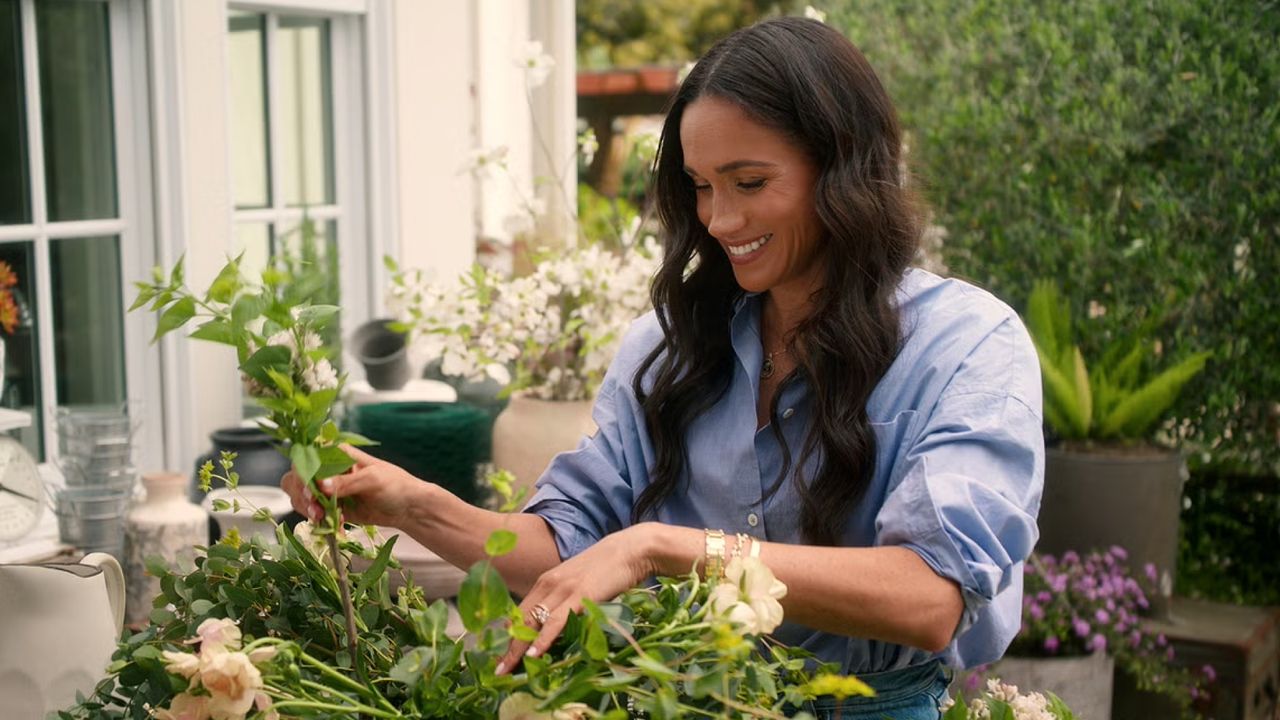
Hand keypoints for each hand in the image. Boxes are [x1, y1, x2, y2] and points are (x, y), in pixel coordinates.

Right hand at [280, 444, 427, 527]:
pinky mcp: (330, 507)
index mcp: (338, 453)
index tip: (311, 490)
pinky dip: (318, 522)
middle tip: (315, 510)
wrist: (408, 508)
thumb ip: (347, 483)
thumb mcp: (373, 480)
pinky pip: (313, 513)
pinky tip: (336, 527)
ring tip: (323, 519)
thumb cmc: (395, 485)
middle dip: (301, 494)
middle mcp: (328, 469)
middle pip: (296, 477)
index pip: (308, 456)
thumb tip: (321, 486)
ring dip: (307, 509)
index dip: (303, 473)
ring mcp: (327, 489)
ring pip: (300, 496)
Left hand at [496, 524, 656, 675]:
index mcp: (546, 581)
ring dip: (517, 649)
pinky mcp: (580, 596)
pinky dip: (543, 639)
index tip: (500, 655)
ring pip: (533, 623)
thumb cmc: (606, 569)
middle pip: (521, 620)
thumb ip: (564, 599)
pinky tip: (533, 654)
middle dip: (507, 647)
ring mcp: (564, 589)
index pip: (520, 612)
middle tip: (496, 670)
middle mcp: (549, 584)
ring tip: (506, 669)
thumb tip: (558, 624)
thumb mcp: (577, 582)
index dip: (509, 635)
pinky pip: (556, 621)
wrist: (629, 550)